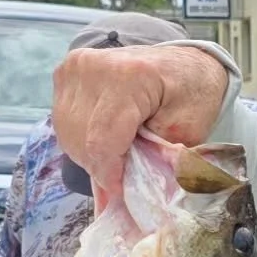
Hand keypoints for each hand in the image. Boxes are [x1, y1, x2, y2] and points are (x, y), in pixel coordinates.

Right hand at [51, 46, 229, 198]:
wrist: (183, 63)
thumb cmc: (193, 93)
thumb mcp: (189, 128)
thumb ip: (160, 157)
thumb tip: (133, 188)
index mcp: (129, 77)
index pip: (102, 141)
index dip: (109, 175)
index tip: (122, 193)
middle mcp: (94, 66)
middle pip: (81, 140)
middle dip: (102, 166)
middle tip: (127, 172)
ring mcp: (75, 67)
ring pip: (68, 134)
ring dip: (91, 154)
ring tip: (119, 152)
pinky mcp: (65, 72)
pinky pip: (64, 122)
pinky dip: (83, 138)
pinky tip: (107, 137)